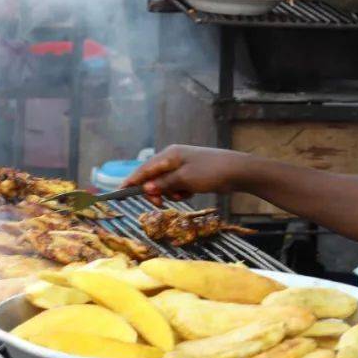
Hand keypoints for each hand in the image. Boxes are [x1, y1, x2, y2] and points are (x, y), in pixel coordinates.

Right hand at [124, 145, 247, 205]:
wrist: (237, 171)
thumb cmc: (210, 172)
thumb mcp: (184, 180)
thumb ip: (164, 184)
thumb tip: (146, 188)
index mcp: (169, 155)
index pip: (145, 169)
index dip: (132, 180)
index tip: (120, 192)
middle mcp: (173, 157)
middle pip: (153, 176)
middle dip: (156, 191)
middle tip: (161, 202)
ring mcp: (183, 164)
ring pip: (166, 183)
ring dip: (170, 192)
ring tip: (183, 194)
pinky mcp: (191, 173)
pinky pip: (177, 184)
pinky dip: (180, 191)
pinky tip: (190, 193)